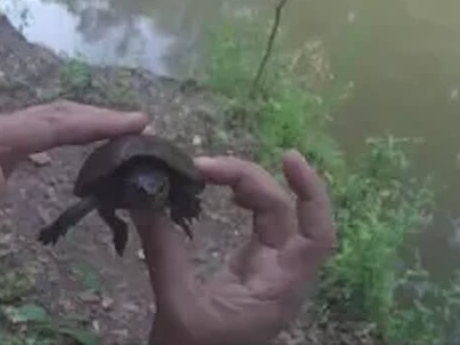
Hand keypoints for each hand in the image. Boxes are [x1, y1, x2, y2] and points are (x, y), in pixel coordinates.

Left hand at [0, 100, 147, 260]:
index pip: (51, 124)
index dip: (95, 122)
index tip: (138, 121)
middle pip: (53, 115)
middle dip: (97, 116)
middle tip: (141, 123)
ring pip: (43, 122)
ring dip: (81, 124)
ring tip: (118, 132)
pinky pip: (32, 137)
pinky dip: (58, 138)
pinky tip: (64, 153)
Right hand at [134, 152, 336, 344]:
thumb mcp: (176, 304)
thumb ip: (163, 250)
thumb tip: (143, 198)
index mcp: (278, 290)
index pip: (316, 237)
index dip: (311, 193)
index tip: (287, 156)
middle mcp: (280, 277)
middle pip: (286, 216)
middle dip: (252, 181)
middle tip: (206, 166)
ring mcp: (266, 274)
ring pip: (272, 218)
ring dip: (247, 189)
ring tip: (209, 172)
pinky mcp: (249, 273)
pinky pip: (256, 228)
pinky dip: (243, 205)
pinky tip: (221, 191)